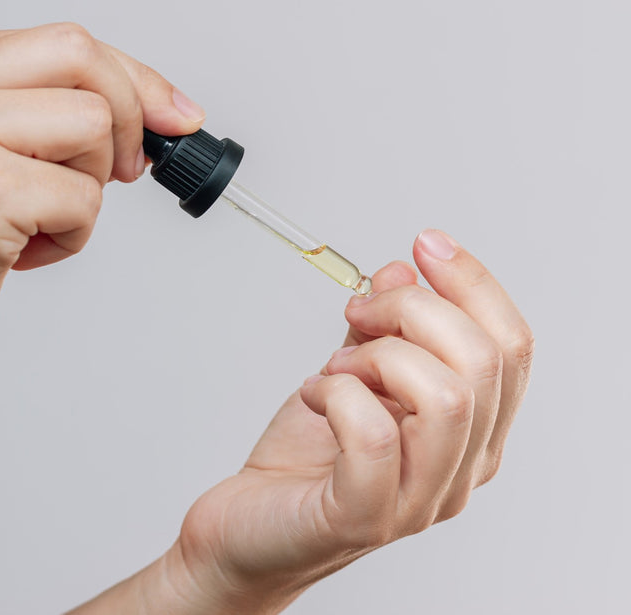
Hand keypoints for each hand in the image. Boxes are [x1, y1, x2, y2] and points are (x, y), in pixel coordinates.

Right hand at [0, 24, 205, 400]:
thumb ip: (43, 115)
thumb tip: (156, 111)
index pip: (60, 44)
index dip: (131, 78)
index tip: (174, 114)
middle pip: (80, 55)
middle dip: (128, 115)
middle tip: (125, 170)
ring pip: (91, 123)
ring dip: (89, 186)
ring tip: (38, 220)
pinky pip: (85, 196)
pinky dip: (74, 236)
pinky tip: (22, 254)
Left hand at [146, 231, 532, 613]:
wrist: (255, 523)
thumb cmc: (308, 452)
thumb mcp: (354, 370)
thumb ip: (384, 325)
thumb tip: (402, 269)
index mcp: (473, 429)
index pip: (511, 347)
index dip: (474, 284)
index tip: (426, 244)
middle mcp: (461, 468)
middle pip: (484, 362)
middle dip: (414, 308)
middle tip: (362, 309)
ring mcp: (419, 499)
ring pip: (446, 399)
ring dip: (379, 355)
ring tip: (339, 363)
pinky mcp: (365, 516)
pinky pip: (373, 435)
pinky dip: (338, 392)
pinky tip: (317, 393)